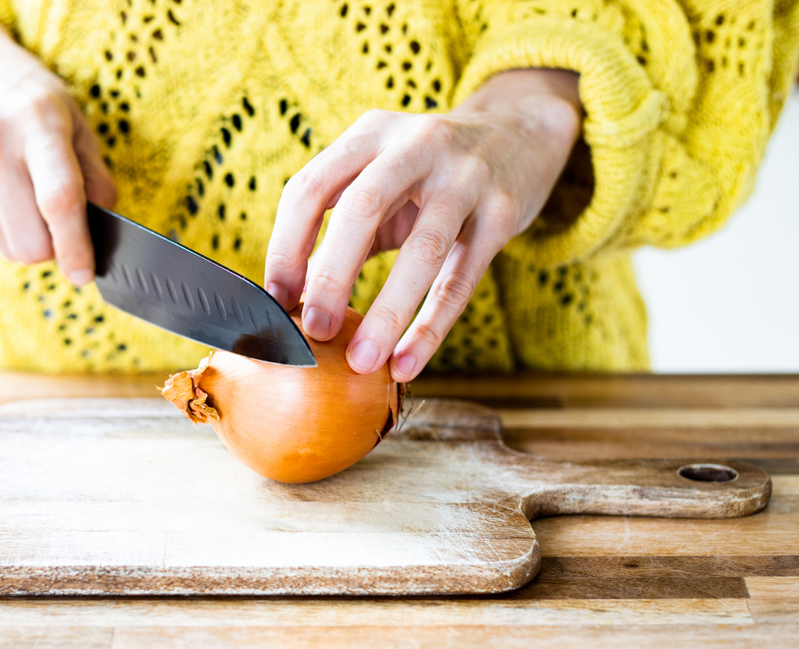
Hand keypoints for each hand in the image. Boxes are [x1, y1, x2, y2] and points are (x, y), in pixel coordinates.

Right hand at [0, 5, 115, 285]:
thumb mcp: (72, 118)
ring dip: (27, 237)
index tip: (85, 275)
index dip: (75, 246)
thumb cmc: (24, 96)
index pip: (58, 199)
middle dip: (54, 247)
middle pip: (30, 242)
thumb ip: (94, 174)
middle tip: (61, 225)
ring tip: (25, 195)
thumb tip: (104, 225)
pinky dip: (1, 225)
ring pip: (8, 247)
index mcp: (36, 122)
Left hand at [264, 69, 581, 381]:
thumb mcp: (381, 181)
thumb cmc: (430, 173)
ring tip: (362, 361)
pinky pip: (461, 279)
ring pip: (423, 249)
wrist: (521, 134)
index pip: (310, 187)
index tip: (277, 301)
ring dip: (387, 312)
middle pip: (362, 209)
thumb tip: (292, 300)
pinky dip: (430, 328)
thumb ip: (339, 231)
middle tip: (315, 332)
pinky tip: (406, 364)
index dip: (286, 247)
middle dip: (332, 276)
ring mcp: (466, 176)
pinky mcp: (503, 212)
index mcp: (370, 134)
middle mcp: (417, 143)